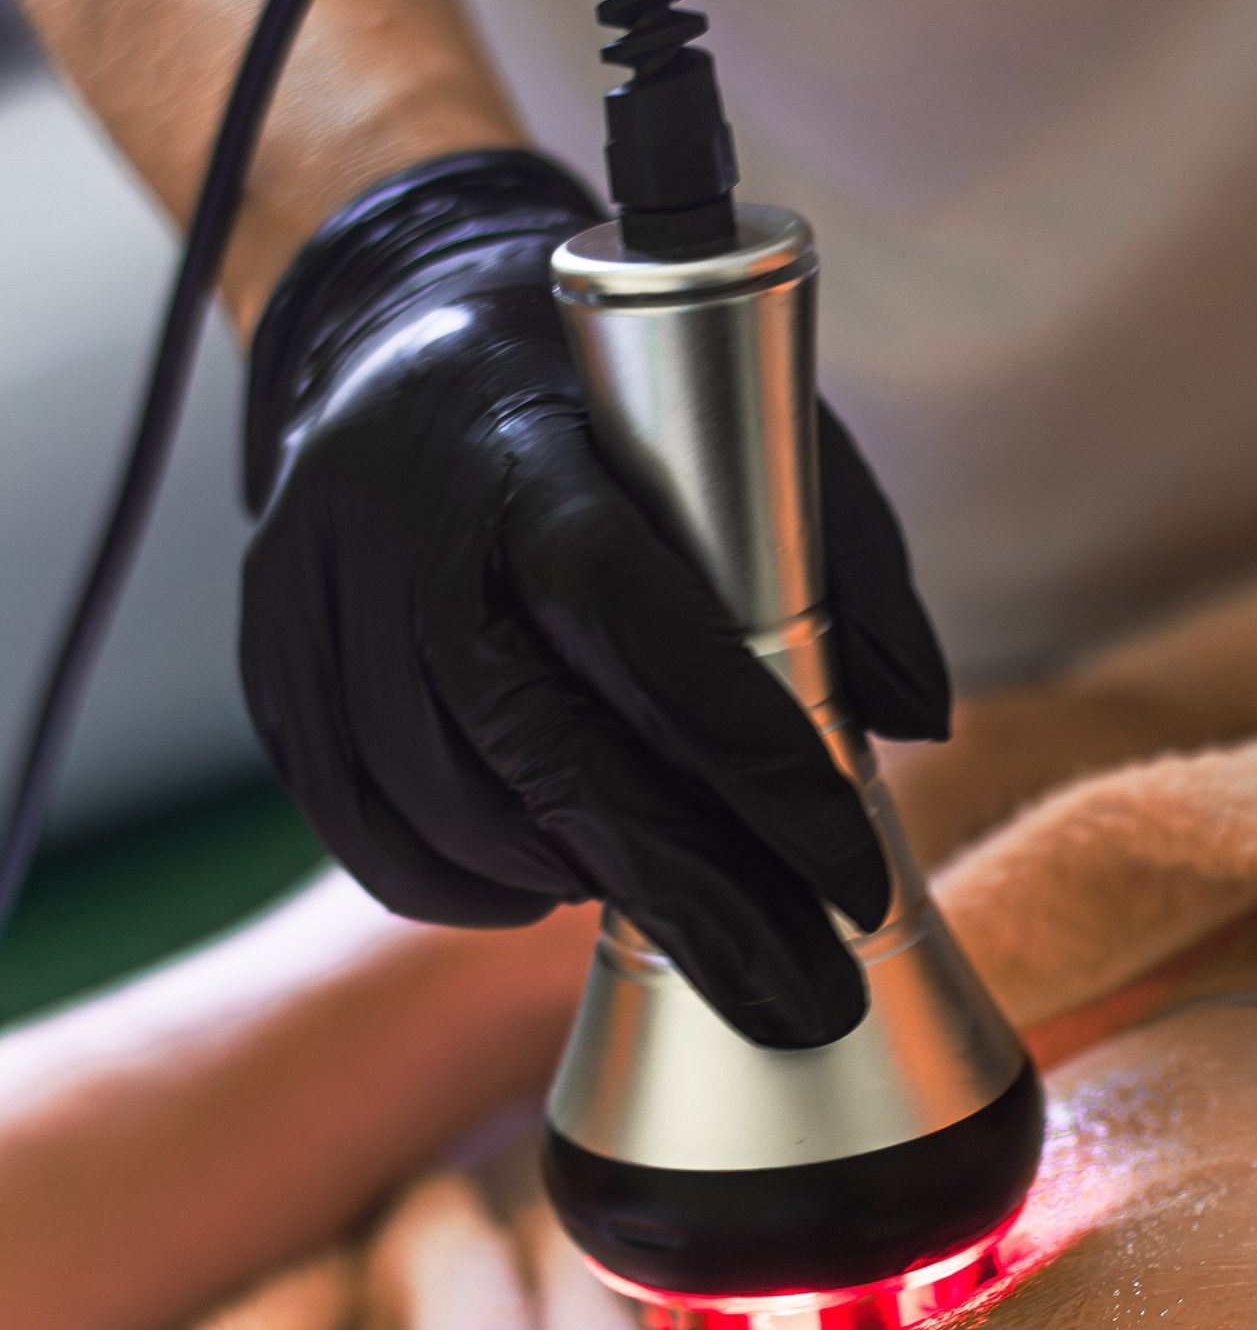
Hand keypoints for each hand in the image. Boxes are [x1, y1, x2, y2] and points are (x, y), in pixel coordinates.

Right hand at [241, 150, 949, 1047]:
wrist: (405, 333)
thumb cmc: (609, 402)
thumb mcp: (749, 426)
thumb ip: (843, 563)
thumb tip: (909, 719)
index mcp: (527, 448)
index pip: (632, 621)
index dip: (746, 760)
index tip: (851, 875)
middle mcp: (400, 525)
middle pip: (543, 752)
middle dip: (693, 893)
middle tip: (804, 996)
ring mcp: (315, 601)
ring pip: (453, 813)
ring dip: (583, 884)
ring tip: (693, 911)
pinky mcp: (274, 669)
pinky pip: (372, 837)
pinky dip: (473, 888)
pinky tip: (553, 882)